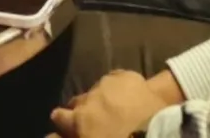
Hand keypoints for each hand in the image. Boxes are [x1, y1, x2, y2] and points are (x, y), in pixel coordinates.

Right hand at [50, 71, 169, 137]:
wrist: (154, 136)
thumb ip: (77, 134)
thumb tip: (54, 136)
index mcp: (79, 121)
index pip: (59, 117)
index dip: (61, 120)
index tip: (62, 123)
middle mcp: (88, 99)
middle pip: (76, 101)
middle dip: (80, 108)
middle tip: (89, 118)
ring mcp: (107, 85)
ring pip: (96, 88)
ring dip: (100, 97)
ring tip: (110, 105)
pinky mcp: (126, 77)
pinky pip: (116, 77)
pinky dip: (117, 85)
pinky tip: (123, 92)